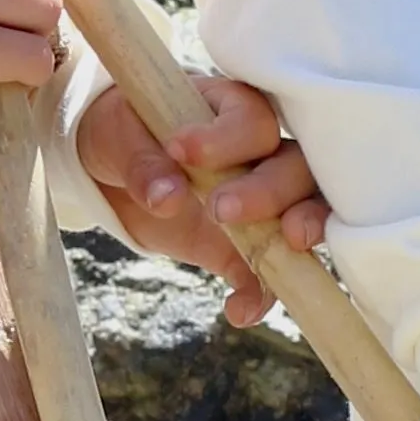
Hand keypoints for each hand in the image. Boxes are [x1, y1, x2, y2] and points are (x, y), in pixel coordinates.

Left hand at [73, 74, 327, 326]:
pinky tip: (240, 309)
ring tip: (289, 246)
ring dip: (302, 229)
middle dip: (268, 190)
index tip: (178, 151)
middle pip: (295, 167)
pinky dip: (262, 291)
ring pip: (305, 211)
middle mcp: (260, 154)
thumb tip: (167, 197)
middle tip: (220, 210)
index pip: (251, 121)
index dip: (225, 139)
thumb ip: (143, 162)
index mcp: (231, 111)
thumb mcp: (120, 136)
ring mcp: (262, 202)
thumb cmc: (126, 132)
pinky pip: (268, 270)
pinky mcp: (245, 246)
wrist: (114, 168)